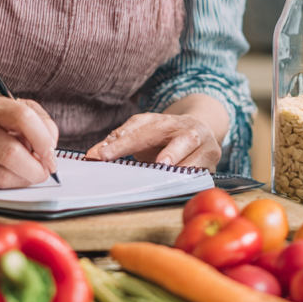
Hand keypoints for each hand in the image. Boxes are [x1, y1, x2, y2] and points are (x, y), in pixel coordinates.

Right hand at [0, 96, 59, 188]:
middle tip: (44, 171)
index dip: (43, 139)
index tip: (51, 155)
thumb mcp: (10, 110)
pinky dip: (7, 186)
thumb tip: (50, 145)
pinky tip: (8, 177)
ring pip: (3, 176)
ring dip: (24, 180)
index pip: (23, 118)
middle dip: (36, 169)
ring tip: (28, 175)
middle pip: (12, 153)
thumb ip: (38, 121)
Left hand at [86, 112, 221, 169]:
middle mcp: (183, 128)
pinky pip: (205, 167)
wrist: (202, 127)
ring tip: (169, 167)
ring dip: (182, 159)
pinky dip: (196, 173)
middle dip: (163, 148)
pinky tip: (186, 180)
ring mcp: (201, 141)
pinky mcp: (212, 157)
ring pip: (194, 147)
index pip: (139, 130)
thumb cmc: (165, 137)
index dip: (121, 142)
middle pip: (171, 135)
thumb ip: (117, 143)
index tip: (101, 155)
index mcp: (161, 121)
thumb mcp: (142, 134)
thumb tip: (90, 156)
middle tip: (156, 161)